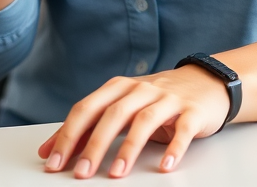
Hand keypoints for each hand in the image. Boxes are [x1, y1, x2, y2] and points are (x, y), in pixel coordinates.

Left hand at [37, 65, 229, 177]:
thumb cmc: (157, 98)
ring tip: (116, 174)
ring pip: (144, 120)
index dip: (68, 134)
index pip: (87, 108)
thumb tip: (51, 148)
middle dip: (94, 144)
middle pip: (112, 114)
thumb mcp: (124, 106)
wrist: (206, 81)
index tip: (53, 161)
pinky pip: (182, 130)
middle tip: (81, 173)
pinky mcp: (192, 111)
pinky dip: (174, 148)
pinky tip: (166, 166)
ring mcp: (167, 99)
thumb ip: (91, 125)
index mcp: (118, 87)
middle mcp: (140, 89)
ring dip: (128, 148)